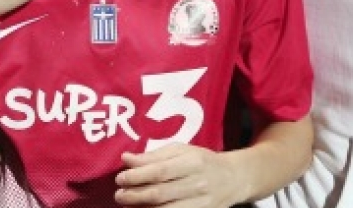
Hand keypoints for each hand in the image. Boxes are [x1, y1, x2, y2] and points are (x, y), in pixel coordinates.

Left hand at [115, 144, 241, 207]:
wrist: (233, 179)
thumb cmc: (202, 161)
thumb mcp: (181, 151)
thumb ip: (153, 156)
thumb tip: (126, 159)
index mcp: (193, 162)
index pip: (161, 171)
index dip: (138, 176)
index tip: (120, 178)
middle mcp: (198, 183)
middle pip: (161, 193)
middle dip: (135, 195)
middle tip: (118, 195)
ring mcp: (201, 203)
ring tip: (127, 206)